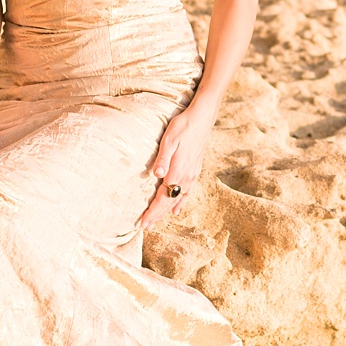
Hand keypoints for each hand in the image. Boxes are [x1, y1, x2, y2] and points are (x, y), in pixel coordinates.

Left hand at [137, 104, 212, 229]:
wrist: (202, 118)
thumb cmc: (183, 126)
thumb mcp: (169, 139)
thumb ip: (162, 158)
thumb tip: (156, 175)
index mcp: (177, 172)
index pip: (162, 199)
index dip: (152, 212)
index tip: (143, 224)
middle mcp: (185, 178)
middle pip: (169, 203)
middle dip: (157, 216)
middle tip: (145, 227)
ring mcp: (192, 175)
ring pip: (177, 199)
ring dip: (166, 211)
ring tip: (156, 221)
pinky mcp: (195, 170)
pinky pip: (187, 192)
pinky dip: (180, 203)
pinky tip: (177, 209)